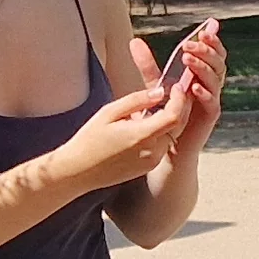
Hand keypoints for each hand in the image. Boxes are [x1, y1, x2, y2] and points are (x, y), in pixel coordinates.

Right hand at [51, 74, 193, 191]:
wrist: (79, 171)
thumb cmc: (89, 141)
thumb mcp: (109, 112)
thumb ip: (137, 100)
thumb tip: (159, 92)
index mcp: (142, 135)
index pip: (174, 115)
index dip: (179, 99)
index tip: (175, 87)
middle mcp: (152, 151)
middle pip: (177, 126)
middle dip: (179, 108)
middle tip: (171, 93)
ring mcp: (151, 162)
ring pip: (171, 136)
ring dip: (168, 121)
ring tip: (153, 109)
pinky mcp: (148, 168)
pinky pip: (161, 146)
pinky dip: (160, 133)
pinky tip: (145, 126)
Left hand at [150, 19, 228, 157]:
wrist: (168, 142)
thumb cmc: (166, 111)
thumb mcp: (156, 83)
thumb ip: (148, 64)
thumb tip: (134, 41)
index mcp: (202, 74)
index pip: (213, 53)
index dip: (212, 42)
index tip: (204, 30)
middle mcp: (211, 84)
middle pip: (218, 63)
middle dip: (206, 51)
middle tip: (190, 45)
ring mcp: (212, 100)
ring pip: (216, 79)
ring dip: (203, 67)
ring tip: (187, 59)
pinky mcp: (210, 116)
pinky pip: (212, 102)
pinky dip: (204, 93)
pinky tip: (193, 87)